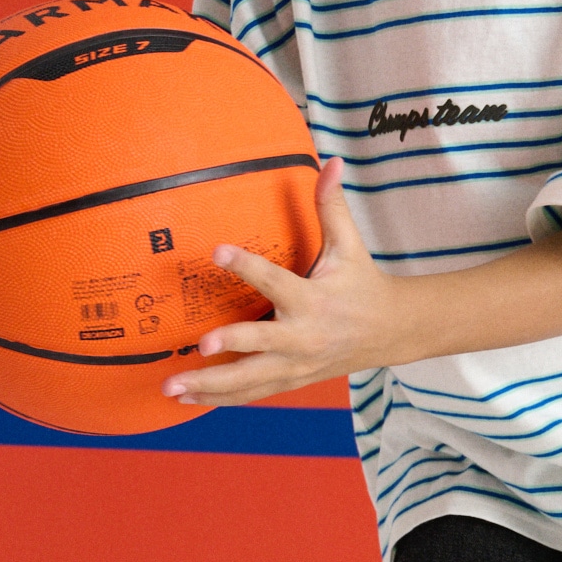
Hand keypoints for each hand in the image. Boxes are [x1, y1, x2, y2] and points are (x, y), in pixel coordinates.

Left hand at [163, 159, 397, 405]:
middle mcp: (303, 336)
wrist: (391, 333)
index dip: (246, 265)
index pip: (276, 280)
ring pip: (250, 380)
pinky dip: (220, 399)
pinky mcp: (292, 379)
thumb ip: (332, 207)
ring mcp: (296, 364)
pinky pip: (252, 394)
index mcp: (314, 300)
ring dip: (210, 386)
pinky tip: (188, 399)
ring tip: (171, 386)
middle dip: (230, 348)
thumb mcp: (350, 246)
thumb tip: (331, 161)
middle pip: (261, 345)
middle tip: (198, 346)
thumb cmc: (362, 284)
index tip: (217, 250)